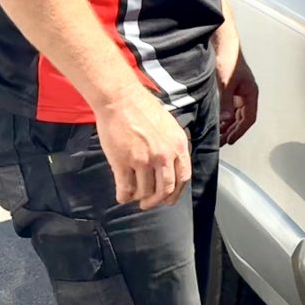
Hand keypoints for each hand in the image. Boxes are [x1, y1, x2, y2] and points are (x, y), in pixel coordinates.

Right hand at [94, 83, 190, 209]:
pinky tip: (122, 196)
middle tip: (148, 204)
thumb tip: (172, 165)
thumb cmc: (144, 109)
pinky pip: (125, 188)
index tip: (169, 199)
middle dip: (157, 201)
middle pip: (165, 189)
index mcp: (178, 145)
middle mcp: (164, 155)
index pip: (183, 177)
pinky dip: (124, 196)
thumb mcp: (170, 126)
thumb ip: (173, 146)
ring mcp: (143, 160)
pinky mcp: (123, 162)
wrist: (121, 100)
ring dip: (139, 198)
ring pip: (145, 191)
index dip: (176, 192)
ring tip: (134, 197)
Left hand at [218, 52, 258, 145]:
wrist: (223, 44)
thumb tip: (227, 120)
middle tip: (222, 142)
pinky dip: (224, 117)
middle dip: (233, 131)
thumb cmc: (228, 59)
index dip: (240, 131)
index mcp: (250, 93)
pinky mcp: (231, 89)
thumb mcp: (226, 83)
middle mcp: (246, 94)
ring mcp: (239, 92)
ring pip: (236, 114)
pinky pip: (230, 108)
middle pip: (243, 118)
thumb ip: (227, 102)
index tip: (230, 140)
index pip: (249, 118)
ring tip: (218, 135)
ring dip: (228, 125)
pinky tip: (217, 122)